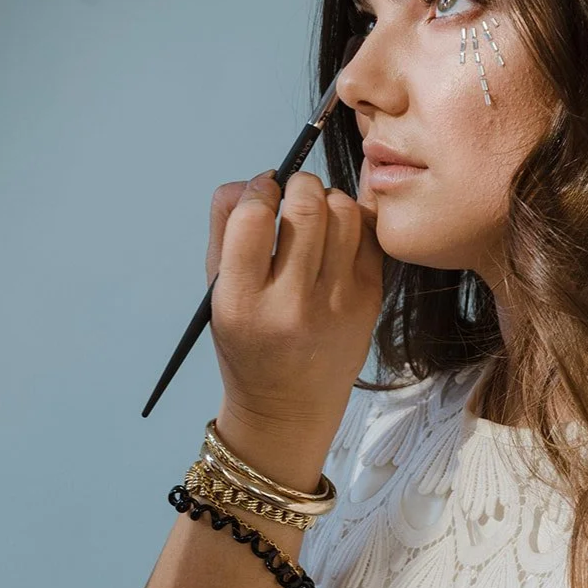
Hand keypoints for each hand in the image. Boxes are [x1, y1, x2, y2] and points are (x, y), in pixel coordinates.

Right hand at [205, 163, 382, 456]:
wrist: (289, 408)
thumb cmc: (248, 345)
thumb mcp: (218, 295)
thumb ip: (225, 231)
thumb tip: (253, 180)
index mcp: (241, 303)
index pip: (250, 217)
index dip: (257, 189)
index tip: (261, 188)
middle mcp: (291, 304)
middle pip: (305, 208)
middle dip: (298, 183)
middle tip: (293, 189)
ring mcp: (337, 304)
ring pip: (344, 214)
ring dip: (329, 197)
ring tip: (316, 209)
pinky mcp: (369, 302)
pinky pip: (369, 236)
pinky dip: (354, 220)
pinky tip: (339, 231)